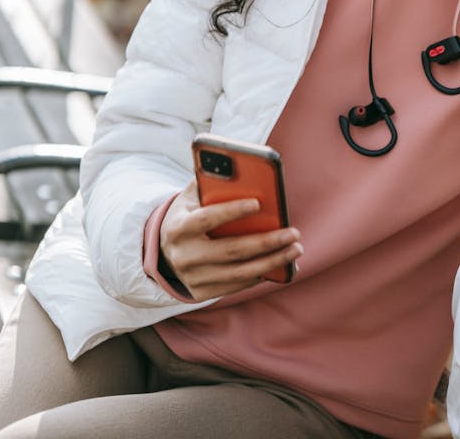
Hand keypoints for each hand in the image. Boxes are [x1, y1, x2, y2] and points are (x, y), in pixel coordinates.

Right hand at [159, 180, 301, 301]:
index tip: (257, 203)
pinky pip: (237, 285)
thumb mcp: (192, 196)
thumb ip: (211, 182)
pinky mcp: (201, 293)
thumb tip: (239, 168)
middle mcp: (184, 256)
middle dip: (266, 242)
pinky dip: (261, 274)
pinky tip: (281, 263)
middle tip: (293, 232)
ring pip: (239, 273)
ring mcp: (192, 278)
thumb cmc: (189, 213)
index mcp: (178, 228)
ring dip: (272, 262)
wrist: (164, 249)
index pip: (206, 219)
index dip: (230, 211)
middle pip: (231, 251)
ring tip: (295, 249)